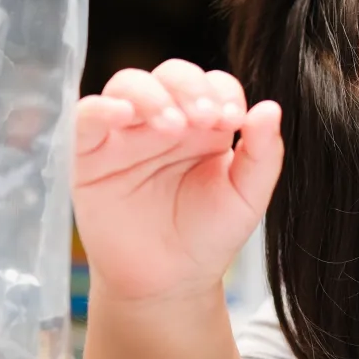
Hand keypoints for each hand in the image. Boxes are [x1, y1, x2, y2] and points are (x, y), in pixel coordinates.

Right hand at [73, 60, 282, 301]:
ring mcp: (126, 135)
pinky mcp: (90, 154)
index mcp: (205, 126)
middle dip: (191, 88)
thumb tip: (270, 108)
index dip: (223, 92)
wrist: (169, 283)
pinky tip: (123, 114)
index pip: (214, 85)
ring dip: (152, 95)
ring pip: (129, 85)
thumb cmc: (207, 237)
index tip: (234, 120)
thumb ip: (263, 154)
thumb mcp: (246, 197)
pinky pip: (87, 115)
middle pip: (172, 75)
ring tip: (172, 125)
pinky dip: (102, 107)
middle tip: (206, 118)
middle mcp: (165, 122)